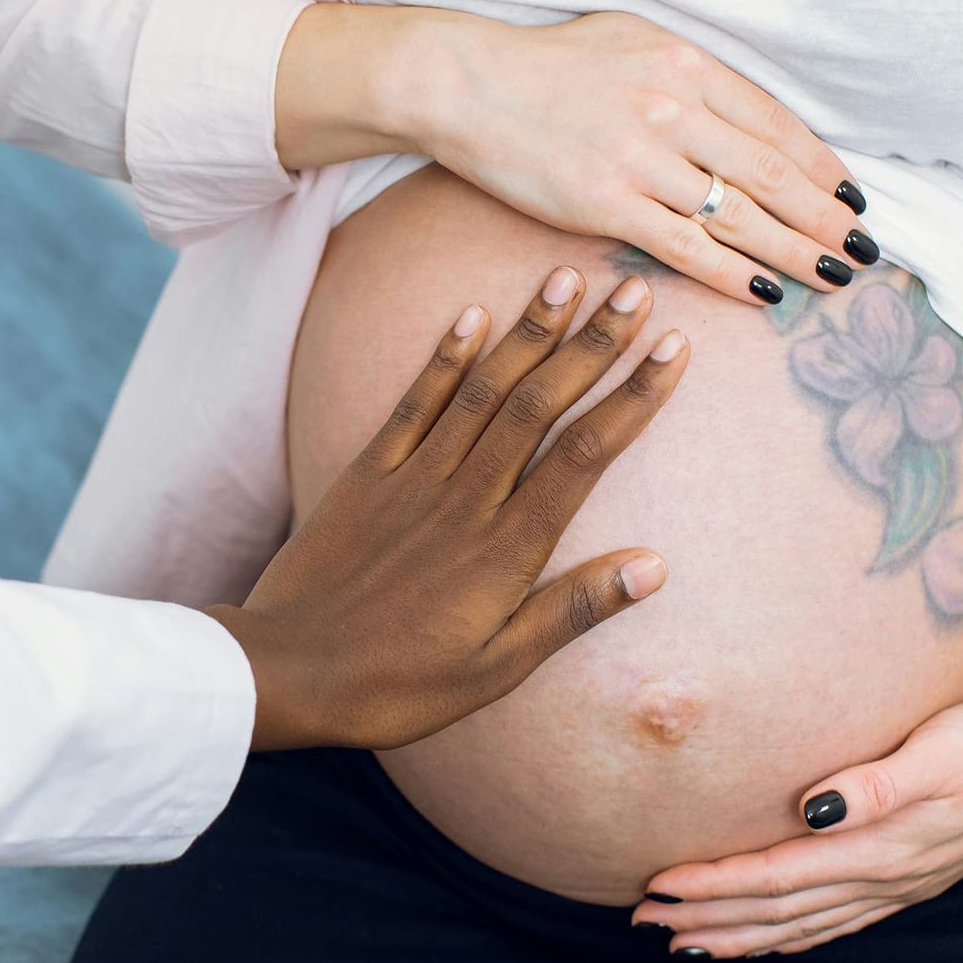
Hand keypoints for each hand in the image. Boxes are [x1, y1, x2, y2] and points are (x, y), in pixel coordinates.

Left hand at [212, 266, 688, 751]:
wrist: (288, 673)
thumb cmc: (399, 684)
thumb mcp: (498, 668)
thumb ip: (574, 610)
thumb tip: (653, 565)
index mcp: (507, 548)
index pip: (586, 456)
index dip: (633, 397)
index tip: (674, 347)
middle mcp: (467, 498)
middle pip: (541, 405)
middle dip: (593, 343)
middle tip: (635, 289)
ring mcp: (414, 479)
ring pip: (483, 391)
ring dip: (529, 332)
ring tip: (567, 278)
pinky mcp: (368, 475)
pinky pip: (412, 404)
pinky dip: (444, 357)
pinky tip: (473, 316)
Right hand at [402, 7, 878, 303]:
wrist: (466, 82)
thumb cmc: (545, 64)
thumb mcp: (629, 39)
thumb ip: (687, 73)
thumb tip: (739, 114)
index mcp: (685, 64)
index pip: (774, 123)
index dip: (820, 167)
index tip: (852, 199)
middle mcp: (673, 108)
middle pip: (769, 173)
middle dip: (823, 216)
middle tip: (862, 250)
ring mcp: (641, 158)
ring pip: (737, 214)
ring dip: (793, 251)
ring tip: (831, 276)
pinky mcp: (605, 202)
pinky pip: (685, 247)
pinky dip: (732, 273)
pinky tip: (766, 294)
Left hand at [634, 637, 962, 956]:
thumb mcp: (938, 753)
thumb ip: (875, 784)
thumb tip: (812, 807)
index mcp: (879, 846)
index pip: (777, 876)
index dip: (715, 884)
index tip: (659, 885)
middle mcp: (881, 876)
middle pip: (777, 910)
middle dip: (707, 916)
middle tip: (643, 919)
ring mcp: (893, 885)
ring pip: (799, 925)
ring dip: (737, 934)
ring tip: (681, 941)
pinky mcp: (903, 879)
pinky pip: (831, 923)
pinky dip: (787, 937)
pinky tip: (762, 941)